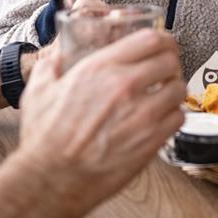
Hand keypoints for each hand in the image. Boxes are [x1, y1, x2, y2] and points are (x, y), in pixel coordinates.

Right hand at [17, 29, 184, 216]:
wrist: (52, 179)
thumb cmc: (45, 137)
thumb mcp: (38, 90)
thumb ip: (52, 65)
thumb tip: (59, 56)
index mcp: (101, 67)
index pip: (151, 39)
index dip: (163, 39)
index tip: (163, 45)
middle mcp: (125, 85)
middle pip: (170, 61)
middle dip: (170, 64)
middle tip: (164, 72)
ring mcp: (142, 113)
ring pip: (179, 89)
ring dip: (173, 90)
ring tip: (163, 97)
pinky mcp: (152, 140)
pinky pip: (178, 118)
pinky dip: (173, 116)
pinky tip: (161, 119)